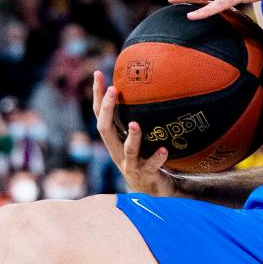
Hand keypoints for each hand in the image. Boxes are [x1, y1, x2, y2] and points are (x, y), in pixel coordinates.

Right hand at [92, 71, 175, 196]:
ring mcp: (130, 164)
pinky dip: (157, 158)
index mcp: (113, 138)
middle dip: (108, 109)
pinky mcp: (145, 175)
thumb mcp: (137, 134)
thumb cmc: (143, 155)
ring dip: (131, 138)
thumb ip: (137, 114)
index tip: (98, 73)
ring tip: (135, 124)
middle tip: (114, 90)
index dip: (97, 95)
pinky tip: (164, 150)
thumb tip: (147, 82)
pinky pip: (151, 166)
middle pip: (105, 129)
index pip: (100, 114)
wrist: (151, 190)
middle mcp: (116, 150)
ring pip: (127, 151)